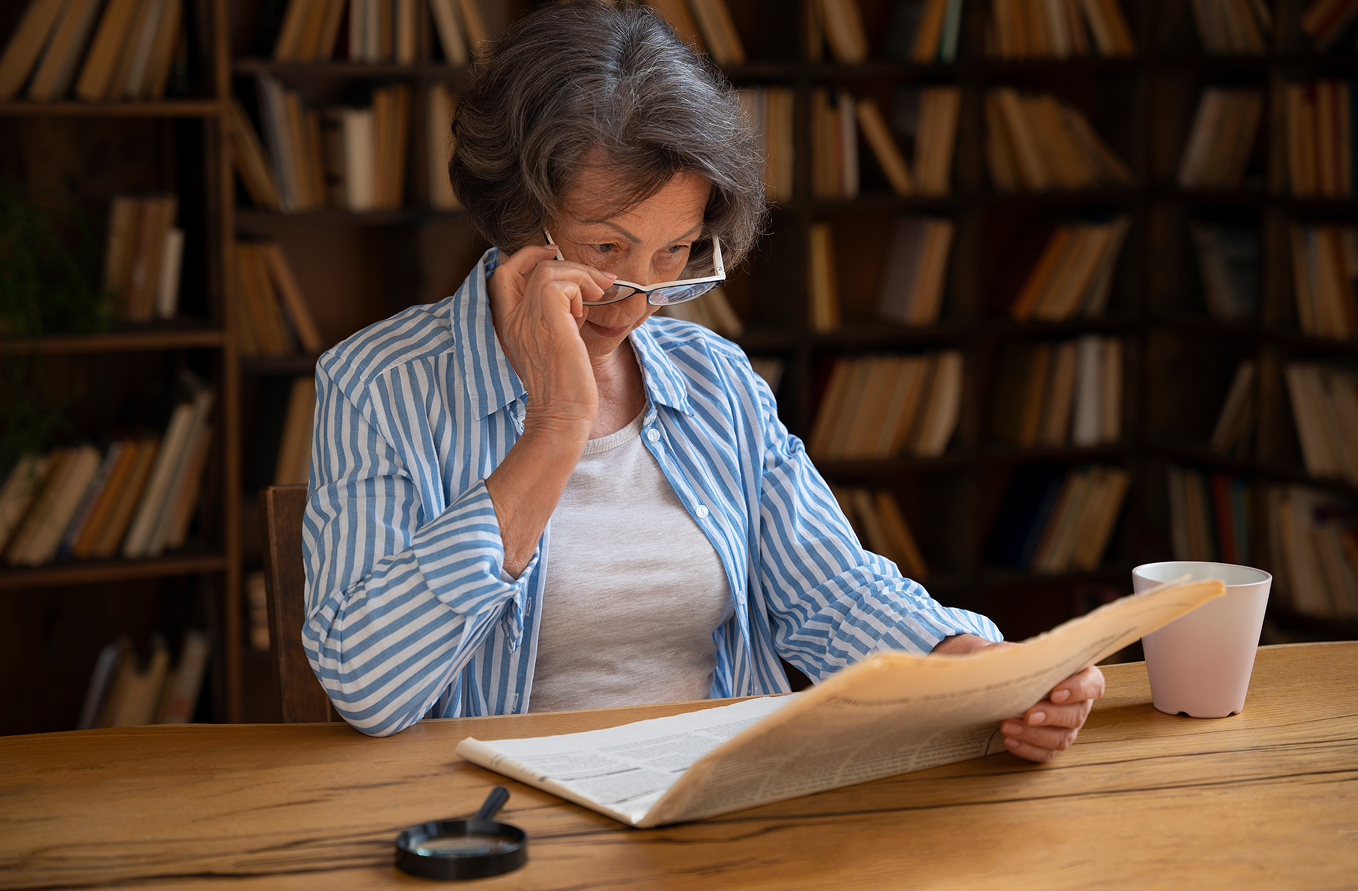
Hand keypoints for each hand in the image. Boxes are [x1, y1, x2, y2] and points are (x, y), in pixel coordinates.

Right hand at [487, 243, 614, 430]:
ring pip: (548, 269)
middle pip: (524, 264)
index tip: (553, 254)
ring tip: (598, 294)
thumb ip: (552, 321)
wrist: (561, 415)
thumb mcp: (550, 348)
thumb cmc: (562, 388)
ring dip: (579, 274)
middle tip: (595, 278)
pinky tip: (587, 311)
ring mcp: (527, 318)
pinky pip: (561, 282)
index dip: (526, 256)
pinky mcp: (549, 320)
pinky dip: (580, 288)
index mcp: (509, 325)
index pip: (503, 274)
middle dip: (563, 261)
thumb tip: (576, 294)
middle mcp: (512, 318)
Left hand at [930, 634, 1105, 762]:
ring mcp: (1066, 727)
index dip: (1079, 690)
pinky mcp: (1050, 744)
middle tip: (1029, 715)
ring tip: (1008, 727)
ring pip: (1061, 738)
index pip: (1093, 684)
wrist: (999, 682)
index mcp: (1077, 677)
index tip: (1056, 693)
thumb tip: (1009, 662)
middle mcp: (1077, 704)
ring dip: (1035, 735)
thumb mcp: (1014, 653)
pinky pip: (1045, 753)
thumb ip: (1018, 655)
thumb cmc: (1013, 664)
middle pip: (1076, 715)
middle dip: (1051, 716)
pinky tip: (1009, 740)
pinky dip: (1027, 749)